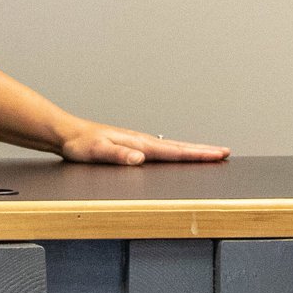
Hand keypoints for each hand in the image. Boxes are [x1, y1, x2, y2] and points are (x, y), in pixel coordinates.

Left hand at [56, 121, 230, 165]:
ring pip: (172, 148)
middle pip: (179, 147)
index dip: (197, 154)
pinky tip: (178, 157)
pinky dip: (176, 153)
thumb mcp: (97, 152)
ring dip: (192, 151)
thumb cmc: (80, 144)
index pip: (174, 150)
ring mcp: (138, 143)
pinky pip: (162, 151)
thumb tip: (140, 158)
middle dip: (203, 151)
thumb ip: (118, 155)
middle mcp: (141, 142)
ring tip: (210, 155)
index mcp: (138, 143)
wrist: (68, 134)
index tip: (218, 154)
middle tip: (225, 153)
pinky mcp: (133, 147)